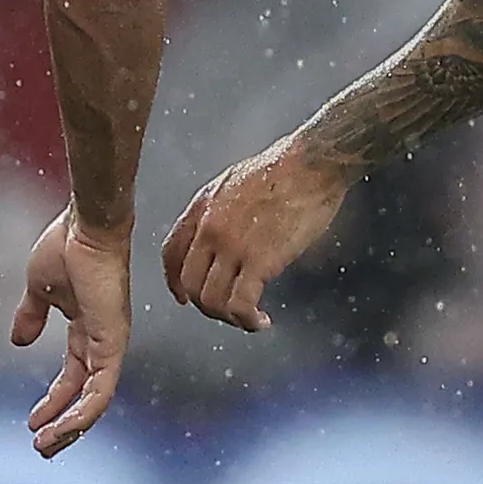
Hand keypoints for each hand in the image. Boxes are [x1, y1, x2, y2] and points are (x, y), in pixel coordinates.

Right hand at [8, 212, 132, 455]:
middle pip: (86, 395)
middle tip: (43, 447)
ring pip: (94, 400)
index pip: (72, 376)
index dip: (54, 401)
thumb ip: (30, 317)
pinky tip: (63, 426)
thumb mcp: (39, 289)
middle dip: (63, 424)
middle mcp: (102, 341)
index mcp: (85, 328)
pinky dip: (83, 411)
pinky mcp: (112, 343)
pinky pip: (101, 389)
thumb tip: (18, 341)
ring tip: (46, 445)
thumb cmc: (66, 245)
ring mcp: (110, 343)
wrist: (84, 225)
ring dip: (71, 426)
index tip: (33, 421)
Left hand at [159, 139, 350, 331]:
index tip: (183, 298)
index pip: (171, 254)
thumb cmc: (285, 168)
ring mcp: (231, 245)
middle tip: (228, 312)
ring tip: (248, 320)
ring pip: (211, 300)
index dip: (174, 283)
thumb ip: (220, 210)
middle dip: (206, 306)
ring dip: (229, 318)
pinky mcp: (259, 260)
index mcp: (201, 207)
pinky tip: (261, 321)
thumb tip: (225, 233)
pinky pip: (240, 304)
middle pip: (189, 283)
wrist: (311, 163)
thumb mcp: (234, 182)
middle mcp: (209, 228)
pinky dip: (248, 320)